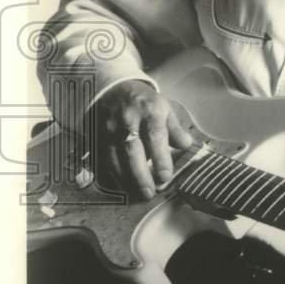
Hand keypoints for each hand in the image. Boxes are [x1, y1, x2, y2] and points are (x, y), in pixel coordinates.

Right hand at [94, 80, 192, 199]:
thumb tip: (186, 145)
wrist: (114, 89)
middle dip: (141, 175)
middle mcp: (128, 120)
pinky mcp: (98, 136)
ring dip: (127, 179)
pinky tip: (122, 187)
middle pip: (133, 151)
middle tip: (150, 192)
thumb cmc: (144, 103)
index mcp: (150, 111)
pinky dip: (112, 175)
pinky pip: (103, 159)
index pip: (155, 137)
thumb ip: (175, 129)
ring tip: (138, 194)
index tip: (165, 177)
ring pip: (115, 158)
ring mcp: (110, 129)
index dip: (161, 159)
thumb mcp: (164, 109)